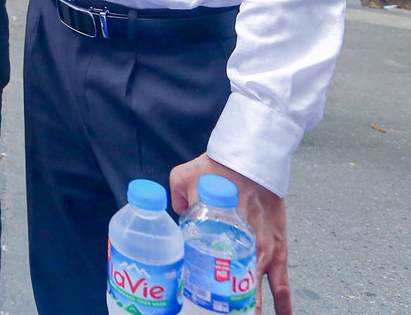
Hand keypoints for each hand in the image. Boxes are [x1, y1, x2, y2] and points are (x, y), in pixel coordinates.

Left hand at [171, 154, 290, 314]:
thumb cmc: (218, 168)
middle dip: (224, 307)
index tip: (196, 301)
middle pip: (230, 293)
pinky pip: (282, 285)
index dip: (200, 292)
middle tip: (216, 312)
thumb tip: (180, 212)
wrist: (253, 160)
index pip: (204, 275)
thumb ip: (177, 198)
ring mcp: (262, 254)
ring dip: (246, 309)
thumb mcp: (183, 178)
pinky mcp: (279, 251)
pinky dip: (282, 305)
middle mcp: (240, 252)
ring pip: (254, 294)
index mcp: (215, 238)